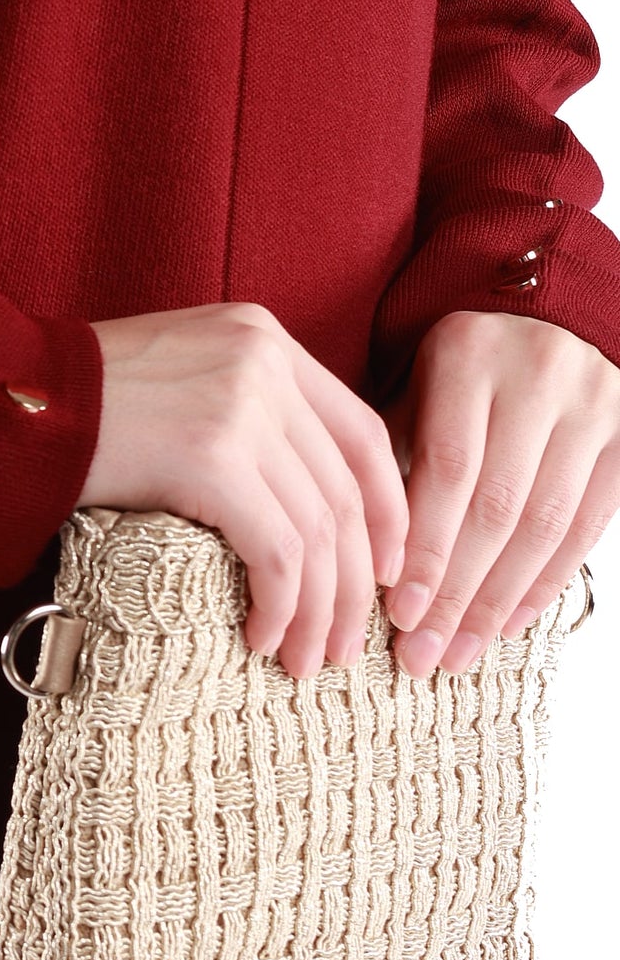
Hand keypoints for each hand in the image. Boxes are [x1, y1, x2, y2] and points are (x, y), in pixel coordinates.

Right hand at [81, 303, 408, 677]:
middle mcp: (265, 363)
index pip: (361, 431)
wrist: (9, 397)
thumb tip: (300, 491)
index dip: (388, 512)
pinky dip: (279, 606)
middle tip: (344, 641)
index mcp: (263, 335)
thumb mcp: (180, 371)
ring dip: (318, 610)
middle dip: (355, 581)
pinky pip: (275, 552)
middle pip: (347, 492)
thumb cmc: (79, 399)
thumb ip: (245, 403)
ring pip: (318, 532)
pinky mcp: (210, 458)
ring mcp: (241, 408)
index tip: (386, 571)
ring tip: (304, 658)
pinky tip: (261, 635)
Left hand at [377, 310, 619, 675]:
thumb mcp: (415, 380)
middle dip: (456, 591)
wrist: (550, 305)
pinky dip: (547, 581)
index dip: (426, 546)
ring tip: (456, 653)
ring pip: (546, 525)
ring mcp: (595, 408)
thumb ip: (390, 448)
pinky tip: (508, 624)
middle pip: (498, 507)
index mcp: (470, 358)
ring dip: (498, 600)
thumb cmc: (460, 362)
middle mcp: (540, 380)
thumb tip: (363, 550)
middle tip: (418, 654)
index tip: (396, 611)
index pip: (450, 469)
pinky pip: (590, 526)